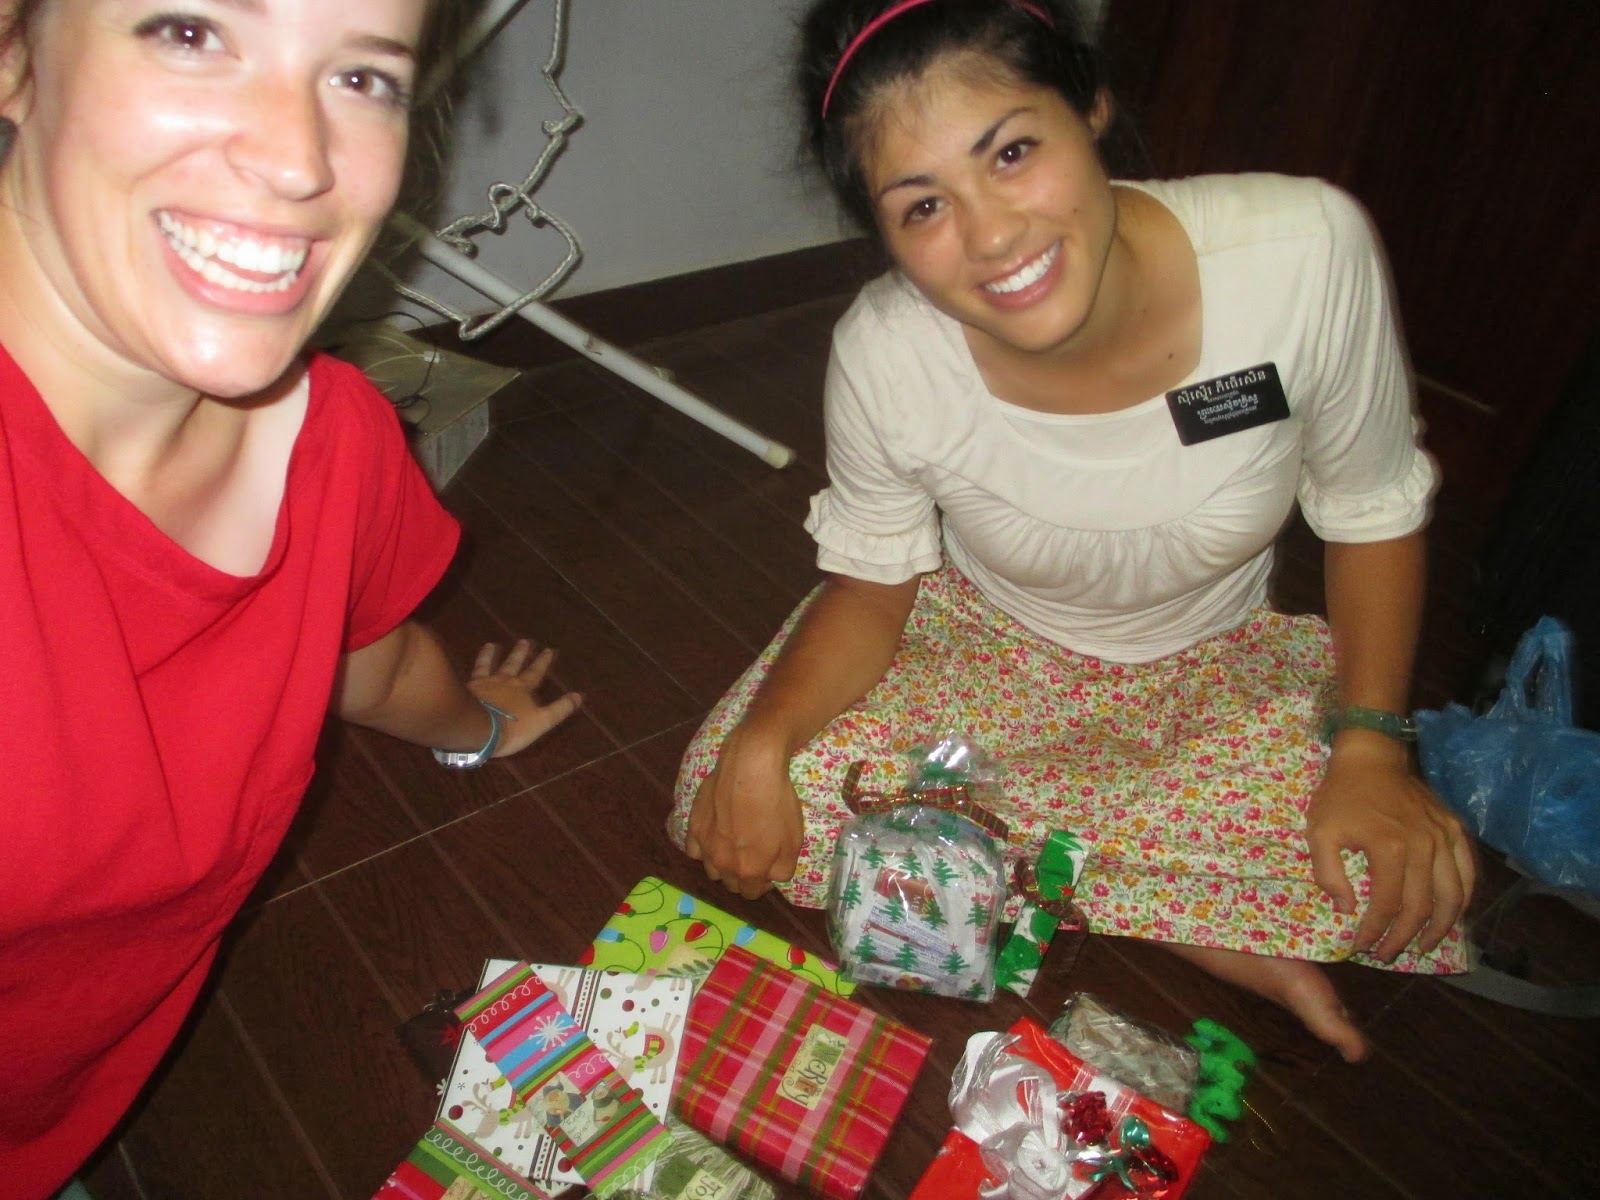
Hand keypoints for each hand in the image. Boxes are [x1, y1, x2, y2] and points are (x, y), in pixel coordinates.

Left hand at [466, 639, 582, 756]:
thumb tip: (579, 696)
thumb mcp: (542, 721)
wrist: (478, 728)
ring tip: (492, 644)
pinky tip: (472, 662)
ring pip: (490, 665)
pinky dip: (474, 665)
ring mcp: (484, 684)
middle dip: (521, 653)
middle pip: (514, 664)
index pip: (536, 672)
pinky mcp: (468, 689)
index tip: (549, 649)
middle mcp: (504, 681)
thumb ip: (559, 709)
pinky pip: (472, 673)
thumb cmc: (512, 728)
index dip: (543, 661)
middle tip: (525, 640)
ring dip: (492, 655)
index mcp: (523, 688)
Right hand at [683, 723, 803, 898]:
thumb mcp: (794, 841)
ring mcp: (705, 845)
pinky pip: (694, 849)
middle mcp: (723, 863)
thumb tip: (772, 877)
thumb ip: (782, 869)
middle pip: (730, 883)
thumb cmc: (777, 803)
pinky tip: (714, 835)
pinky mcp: (694, 825)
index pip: (751, 893)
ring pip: (710, 869)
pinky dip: (703, 849)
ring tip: (733, 846)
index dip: (762, 885)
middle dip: (742, 875)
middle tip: (753, 855)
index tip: (768, 868)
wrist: (751, 768)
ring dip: (722, 864)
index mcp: (748, 870)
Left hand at [1305, 734, 1475, 960]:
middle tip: (1390, 954)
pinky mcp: (1455, 829)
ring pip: (1453, 896)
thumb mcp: (1319, 832)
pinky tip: (1451, 915)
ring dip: (1441, 927)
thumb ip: (1328, 874)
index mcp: (1389, 848)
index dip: (1376, 932)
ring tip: (1425, 945)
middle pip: (1422, 907)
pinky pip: (1468, 872)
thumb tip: (1347, 909)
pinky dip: (1463, 899)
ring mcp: (1444, 837)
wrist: (1371, 757)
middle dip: (1405, 937)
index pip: (1387, 906)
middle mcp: (1424, 846)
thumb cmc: (1341, 796)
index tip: (1363, 947)